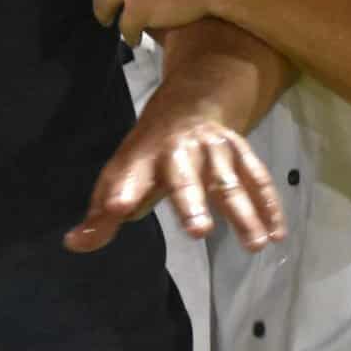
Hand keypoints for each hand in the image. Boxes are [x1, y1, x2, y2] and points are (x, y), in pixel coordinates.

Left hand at [67, 98, 284, 254]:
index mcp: (143, 158)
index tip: (116, 207)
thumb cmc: (147, 155)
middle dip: (191, 202)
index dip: (121, 191)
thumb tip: (73, 244)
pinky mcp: (239, 152)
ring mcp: (213, 150)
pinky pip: (256, 178)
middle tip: (198, 232)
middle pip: (184, 177)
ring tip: (255, 245)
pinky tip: (277, 233)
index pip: (128, 176)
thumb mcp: (119, 178)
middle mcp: (179, 151)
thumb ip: (100, 217)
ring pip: (228, 180)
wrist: (187, 105)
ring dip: (243, 211)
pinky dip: (269, 204)